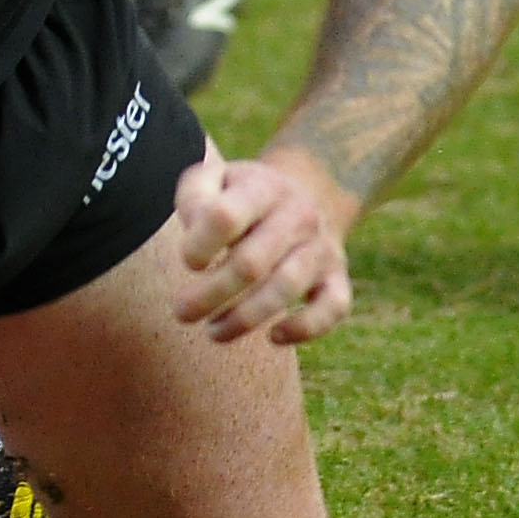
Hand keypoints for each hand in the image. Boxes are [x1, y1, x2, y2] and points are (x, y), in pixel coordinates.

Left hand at [172, 147, 358, 344]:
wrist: (303, 195)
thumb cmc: (240, 197)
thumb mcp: (213, 181)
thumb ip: (194, 198)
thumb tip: (194, 235)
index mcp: (262, 188)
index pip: (224, 217)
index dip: (199, 245)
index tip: (187, 262)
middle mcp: (298, 216)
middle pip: (251, 263)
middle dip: (210, 294)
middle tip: (182, 313)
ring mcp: (321, 247)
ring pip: (285, 288)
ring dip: (243, 318)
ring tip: (213, 331)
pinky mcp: (336, 277)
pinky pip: (332, 307)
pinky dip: (306, 327)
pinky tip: (273, 336)